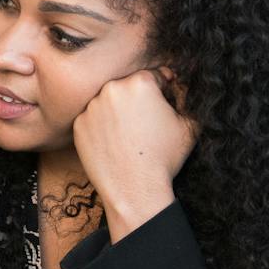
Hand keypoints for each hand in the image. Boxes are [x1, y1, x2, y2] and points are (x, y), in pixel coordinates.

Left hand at [72, 68, 195, 238]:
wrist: (134, 191)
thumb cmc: (165, 158)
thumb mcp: (190, 124)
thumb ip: (187, 95)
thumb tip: (182, 81)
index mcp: (140, 82)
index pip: (153, 77)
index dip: (162, 93)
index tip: (163, 109)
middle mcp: (111, 89)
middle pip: (128, 87)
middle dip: (138, 100)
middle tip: (146, 125)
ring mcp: (91, 107)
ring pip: (109, 102)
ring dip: (118, 112)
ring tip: (130, 137)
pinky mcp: (78, 124)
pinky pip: (93, 119)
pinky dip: (102, 127)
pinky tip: (114, 144)